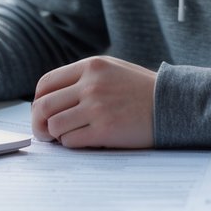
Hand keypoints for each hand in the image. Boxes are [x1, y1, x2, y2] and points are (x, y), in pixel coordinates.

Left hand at [31, 56, 155, 147]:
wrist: (172, 104)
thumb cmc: (141, 90)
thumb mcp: (112, 70)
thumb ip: (83, 78)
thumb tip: (51, 99)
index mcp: (91, 66)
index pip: (46, 83)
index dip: (38, 100)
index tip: (42, 112)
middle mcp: (91, 84)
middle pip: (44, 106)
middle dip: (38, 123)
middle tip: (44, 132)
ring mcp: (97, 107)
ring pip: (55, 126)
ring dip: (56, 136)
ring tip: (66, 137)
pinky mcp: (105, 130)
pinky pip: (71, 141)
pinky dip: (72, 144)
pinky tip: (84, 141)